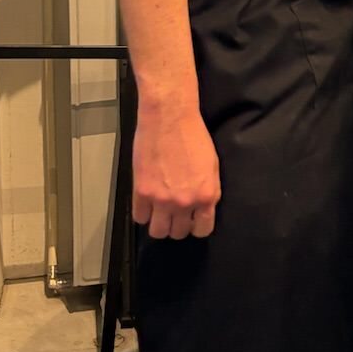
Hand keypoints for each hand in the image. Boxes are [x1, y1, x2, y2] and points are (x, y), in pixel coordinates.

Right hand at [132, 99, 220, 240]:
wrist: (170, 118)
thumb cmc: (194, 136)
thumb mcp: (212, 165)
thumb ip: (208, 190)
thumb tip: (202, 207)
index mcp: (206, 196)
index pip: (202, 230)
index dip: (196, 226)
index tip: (191, 220)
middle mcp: (185, 203)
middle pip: (178, 233)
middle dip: (177, 225)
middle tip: (174, 213)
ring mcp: (161, 200)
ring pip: (157, 232)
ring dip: (159, 224)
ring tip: (159, 211)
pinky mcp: (141, 192)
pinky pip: (139, 218)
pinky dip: (143, 213)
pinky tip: (146, 203)